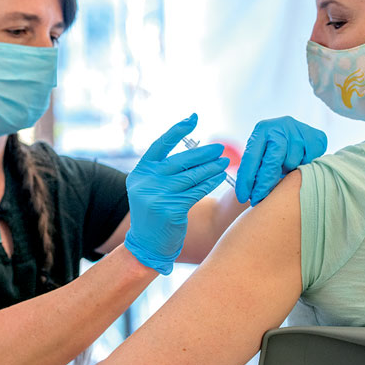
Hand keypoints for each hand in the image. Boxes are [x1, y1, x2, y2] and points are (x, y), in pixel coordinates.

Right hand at [125, 114, 229, 274]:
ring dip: (210, 168)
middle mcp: (145, 182)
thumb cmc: (155, 214)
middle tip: (219, 148)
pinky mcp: (169, 209)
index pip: (159, 145)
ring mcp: (156, 196)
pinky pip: (195, 191)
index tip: (193, 119)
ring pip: (190, 176)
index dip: (177, 130)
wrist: (147, 245)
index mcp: (140, 172)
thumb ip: (165, 172)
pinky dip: (210, 182)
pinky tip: (220, 177)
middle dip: (202, 153)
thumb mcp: (152, 189)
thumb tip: (196, 152)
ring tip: (225, 162)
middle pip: (179, 161)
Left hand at [236, 116, 326, 205]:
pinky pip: (309, 161)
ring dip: (286, 172)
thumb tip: (248, 194)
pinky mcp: (317, 136)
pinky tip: (299, 163)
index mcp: (262, 129)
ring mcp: (300, 130)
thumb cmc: (272, 148)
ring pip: (292, 163)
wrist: (294, 132)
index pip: (251, 157)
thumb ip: (254, 168)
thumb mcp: (260, 152)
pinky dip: (303, 166)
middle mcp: (281, 126)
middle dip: (264, 184)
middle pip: (272, 161)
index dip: (246, 179)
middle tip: (258, 199)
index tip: (242, 197)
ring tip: (284, 170)